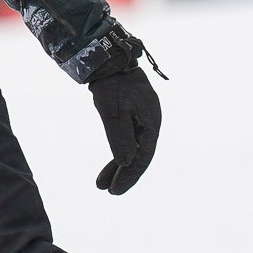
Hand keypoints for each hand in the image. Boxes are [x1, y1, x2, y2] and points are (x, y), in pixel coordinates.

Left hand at [89, 64, 160, 194]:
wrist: (109, 60)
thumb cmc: (112, 85)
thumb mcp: (114, 113)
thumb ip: (120, 138)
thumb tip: (126, 162)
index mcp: (151, 124)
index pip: (142, 157)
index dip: (129, 176)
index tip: (114, 191)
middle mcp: (150, 124)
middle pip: (139, 156)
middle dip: (123, 175)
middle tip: (108, 192)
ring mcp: (142, 120)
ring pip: (132, 149)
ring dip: (118, 166)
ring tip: (101, 184)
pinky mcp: (133, 116)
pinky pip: (128, 140)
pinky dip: (118, 152)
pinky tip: (111, 163)